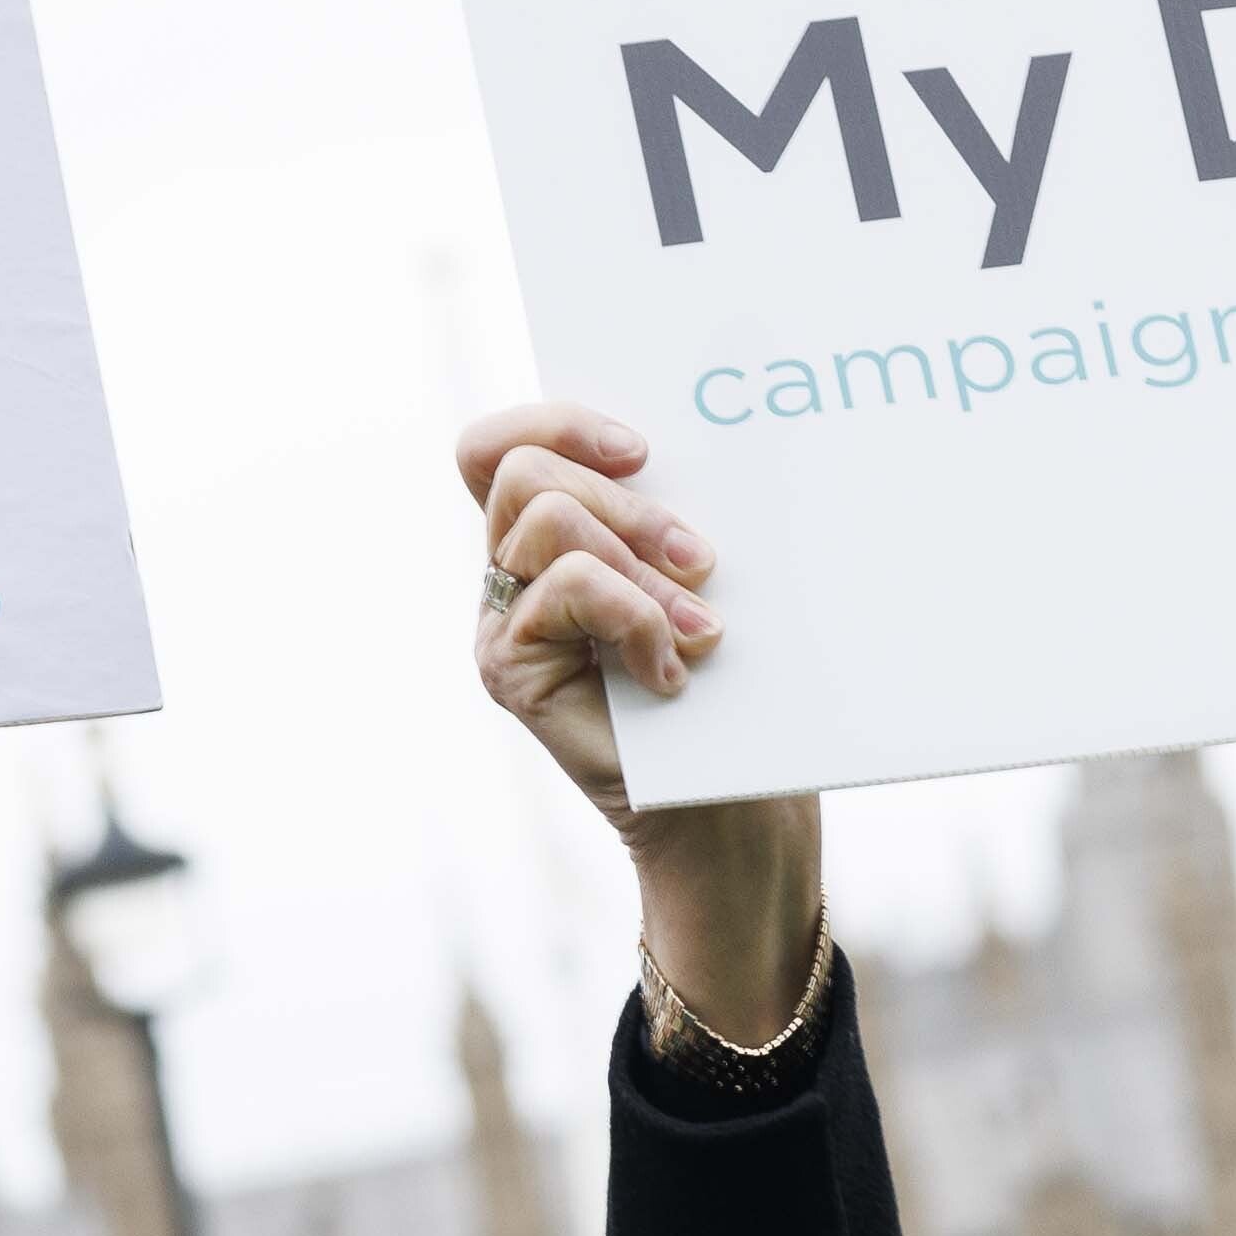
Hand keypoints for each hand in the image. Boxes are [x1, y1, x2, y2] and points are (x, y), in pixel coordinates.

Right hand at [453, 400, 825, 1043]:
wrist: (731, 814)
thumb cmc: (733, 697)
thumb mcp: (705, 585)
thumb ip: (673, 522)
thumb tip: (705, 442)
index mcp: (552, 538)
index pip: (503, 446)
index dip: (560, 422)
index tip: (647, 450)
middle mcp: (511, 575)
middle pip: (520, 468)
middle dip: (625, 500)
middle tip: (703, 559)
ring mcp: (504, 622)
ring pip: (541, 520)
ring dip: (638, 563)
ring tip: (701, 626)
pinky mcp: (509, 669)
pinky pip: (562, 588)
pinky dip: (635, 617)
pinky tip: (674, 673)